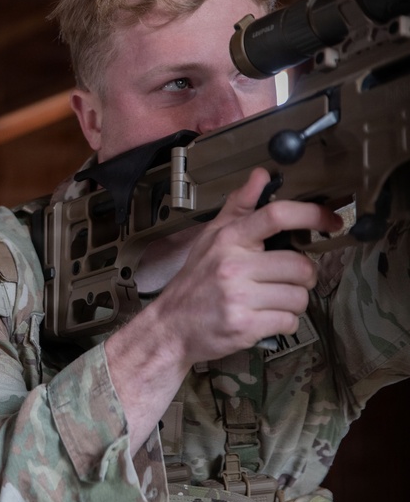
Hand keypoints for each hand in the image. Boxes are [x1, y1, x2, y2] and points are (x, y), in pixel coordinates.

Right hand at [152, 167, 342, 365]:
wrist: (171, 326)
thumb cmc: (194, 282)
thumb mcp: (210, 239)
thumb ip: (239, 207)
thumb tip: (260, 175)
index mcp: (228, 240)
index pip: (276, 216)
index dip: (311, 215)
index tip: (331, 221)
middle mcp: (233, 266)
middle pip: (301, 266)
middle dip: (301, 277)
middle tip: (285, 281)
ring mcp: (239, 297)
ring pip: (299, 297)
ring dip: (292, 303)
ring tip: (270, 302)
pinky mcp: (245, 326)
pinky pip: (289, 322)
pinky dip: (283, 323)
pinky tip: (265, 319)